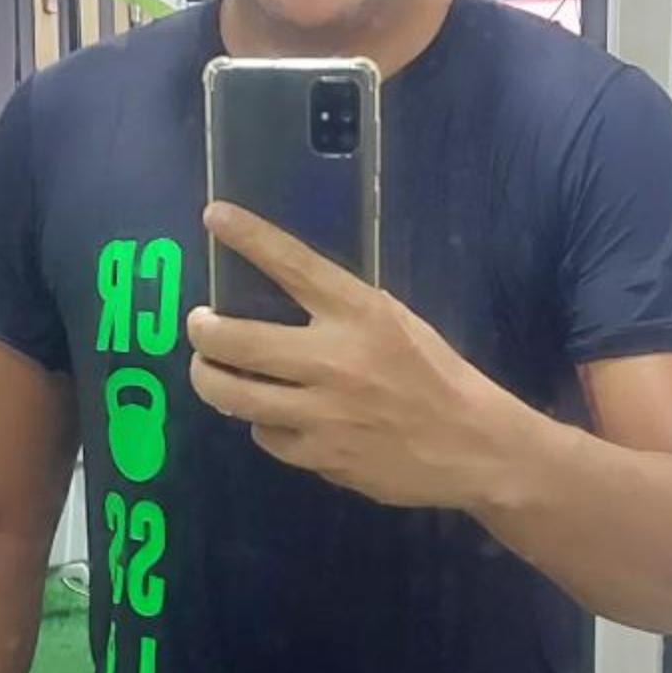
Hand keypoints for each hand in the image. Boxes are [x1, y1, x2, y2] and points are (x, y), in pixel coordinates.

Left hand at [187, 202, 505, 508]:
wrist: (471, 445)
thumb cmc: (433, 372)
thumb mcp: (395, 320)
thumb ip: (340, 309)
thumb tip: (281, 295)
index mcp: (358, 312)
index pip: (292, 264)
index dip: (249, 237)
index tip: (214, 215)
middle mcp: (332, 358)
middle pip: (234, 339)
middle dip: (202, 330)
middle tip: (200, 324)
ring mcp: (321, 412)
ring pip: (232, 394)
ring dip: (210, 378)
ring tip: (209, 370)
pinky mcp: (318, 457)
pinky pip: (264, 435)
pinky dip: (262, 423)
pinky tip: (274, 416)